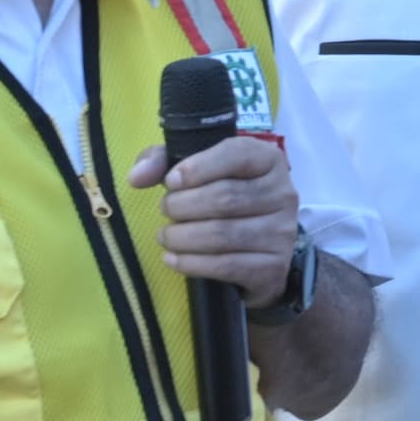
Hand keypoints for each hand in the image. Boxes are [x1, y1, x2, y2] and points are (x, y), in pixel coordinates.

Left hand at [126, 132, 304, 305]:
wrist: (260, 252)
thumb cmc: (226, 200)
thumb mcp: (199, 171)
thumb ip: (163, 162)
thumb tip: (137, 177)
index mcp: (268, 160)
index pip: (236, 154)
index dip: (197, 168)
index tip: (170, 181)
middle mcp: (283, 193)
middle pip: (225, 197)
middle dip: (183, 206)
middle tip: (165, 211)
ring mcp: (282, 232)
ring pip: (222, 234)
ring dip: (182, 237)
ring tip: (166, 236)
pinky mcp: (273, 266)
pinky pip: (225, 265)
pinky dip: (191, 263)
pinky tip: (173, 259)